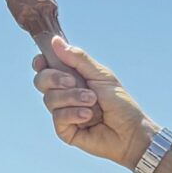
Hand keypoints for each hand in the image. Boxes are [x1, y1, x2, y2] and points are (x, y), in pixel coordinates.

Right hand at [30, 37, 152, 167]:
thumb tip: (55, 41)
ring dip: (72, 97)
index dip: (40, 63)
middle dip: (55, 78)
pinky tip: (89, 116)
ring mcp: (63, 113)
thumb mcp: (100, 75)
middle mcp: (64, 95)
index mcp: (70, 78)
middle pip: (41, 81)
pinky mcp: (65, 131)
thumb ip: (78, 58)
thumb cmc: (120, 103)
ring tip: (92, 101)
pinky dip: (73, 114)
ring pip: (49, 99)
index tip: (43, 60)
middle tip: (73, 81)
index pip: (45, 68)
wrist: (131, 131)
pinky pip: (58, 118)